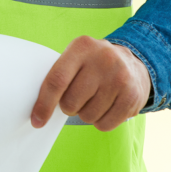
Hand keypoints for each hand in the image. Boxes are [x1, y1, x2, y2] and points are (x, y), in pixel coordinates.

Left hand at [31, 36, 149, 131]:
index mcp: (82, 46)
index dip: (44, 104)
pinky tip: (107, 107)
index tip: (36, 120)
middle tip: (77, 98)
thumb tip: (38, 110)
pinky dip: (100, 122)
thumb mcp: (77, 57)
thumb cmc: (94, 64)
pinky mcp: (133, 97)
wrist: (134, 63)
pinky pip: (105, 125)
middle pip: (70, 102)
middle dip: (68, 107)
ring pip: (87, 116)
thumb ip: (59, 75)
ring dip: (86, 114)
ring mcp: (120, 78)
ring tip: (95, 99)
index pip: (57, 80)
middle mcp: (103, 60)